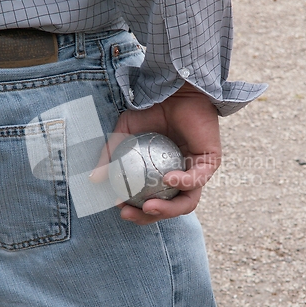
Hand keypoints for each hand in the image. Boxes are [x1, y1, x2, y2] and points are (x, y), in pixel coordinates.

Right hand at [90, 82, 221, 224]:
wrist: (175, 89)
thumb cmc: (151, 110)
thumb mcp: (124, 134)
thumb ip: (111, 156)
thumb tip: (95, 179)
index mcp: (162, 176)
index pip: (152, 203)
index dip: (135, 211)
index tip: (118, 207)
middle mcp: (181, 177)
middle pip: (168, 209)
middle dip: (148, 217)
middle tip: (129, 213)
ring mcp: (197, 171)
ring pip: (186, 202)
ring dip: (167, 210)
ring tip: (148, 207)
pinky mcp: (210, 162)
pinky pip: (197, 180)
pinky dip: (182, 182)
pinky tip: (167, 179)